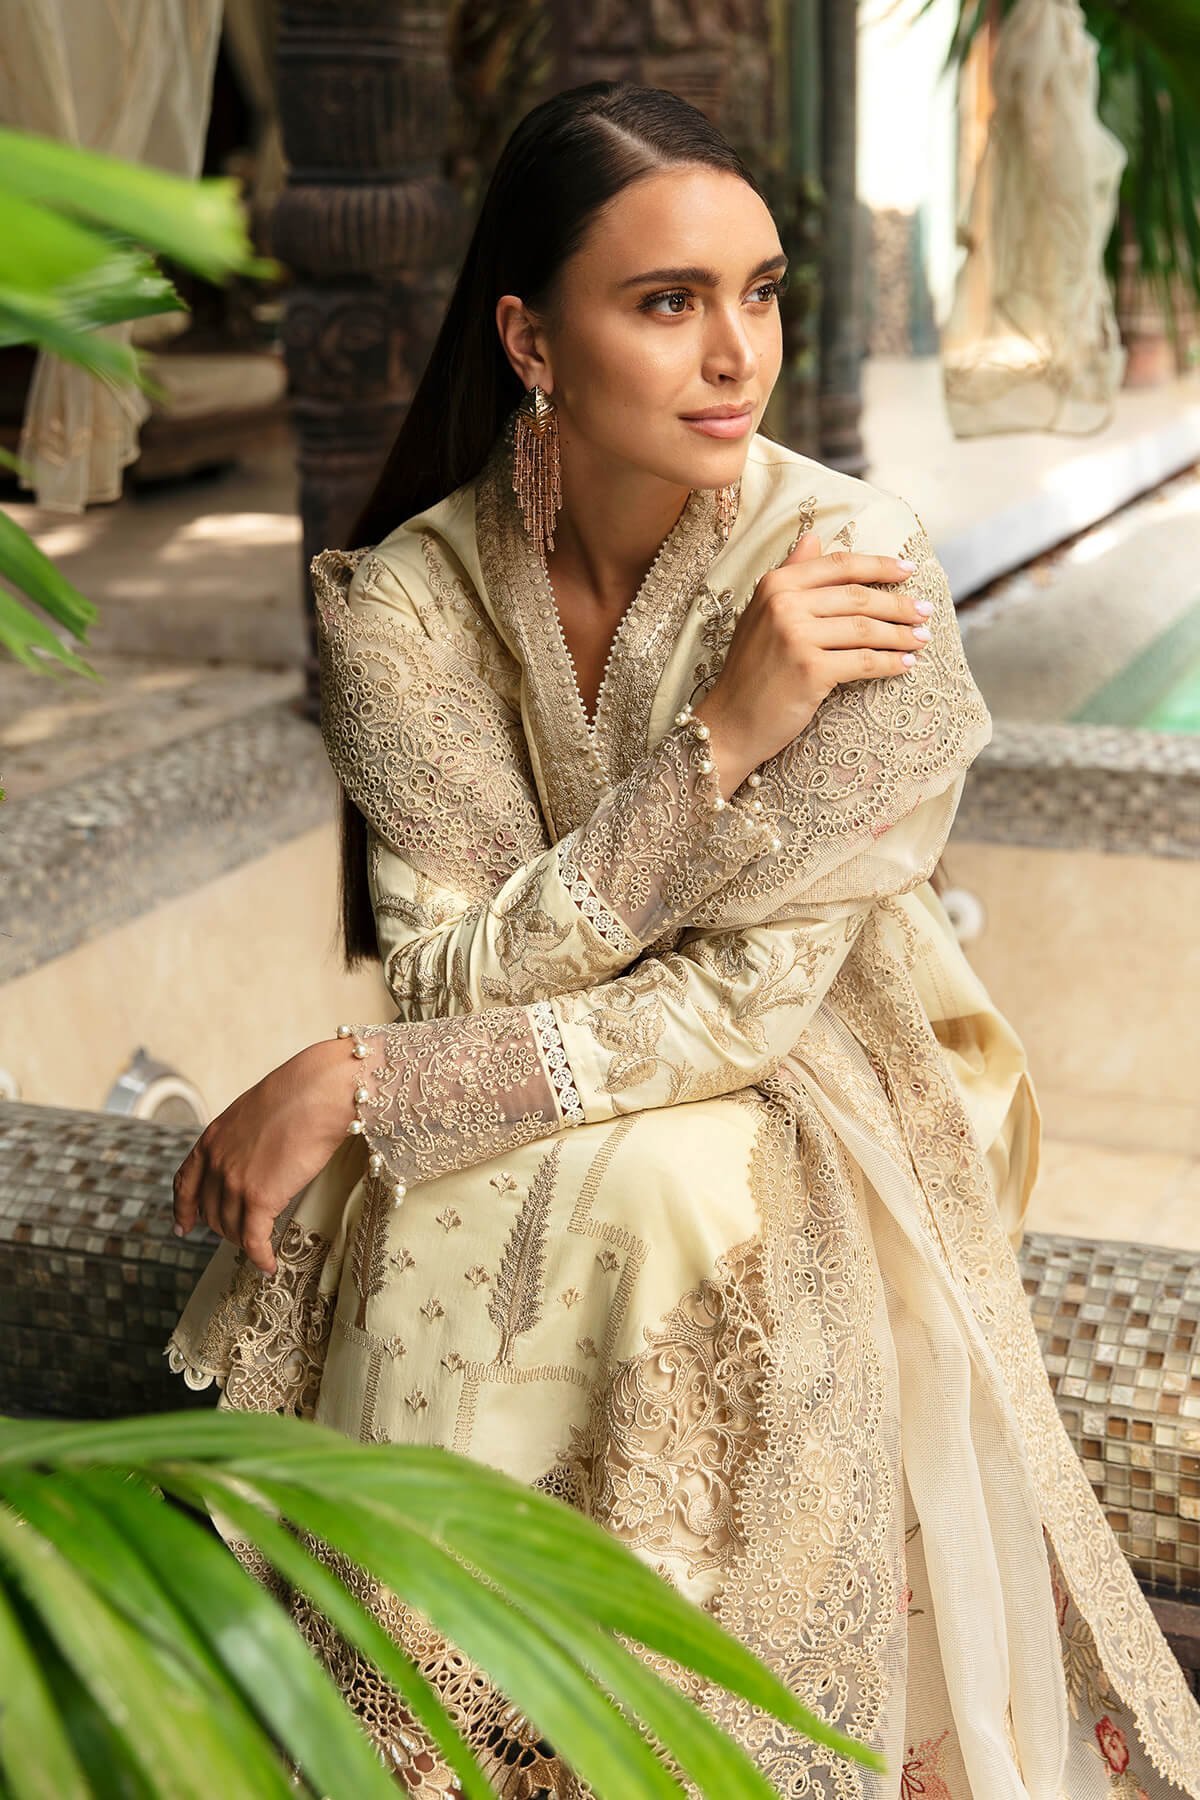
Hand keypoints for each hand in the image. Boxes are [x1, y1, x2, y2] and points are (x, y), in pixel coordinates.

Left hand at [171, 1037, 356, 1274]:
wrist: (318, 1093)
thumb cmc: (299, 1095)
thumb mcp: (254, 1114)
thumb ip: (243, 1140)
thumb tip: (253, 1159)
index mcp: (211, 1140)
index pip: (185, 1183)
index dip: (183, 1209)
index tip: (183, 1226)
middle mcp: (216, 1163)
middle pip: (211, 1212)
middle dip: (225, 1227)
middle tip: (244, 1233)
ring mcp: (235, 1182)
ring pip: (231, 1228)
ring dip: (245, 1241)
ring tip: (261, 1246)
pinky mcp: (260, 1198)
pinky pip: (254, 1240)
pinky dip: (260, 1257)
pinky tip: (269, 1265)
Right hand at [694, 533, 931, 792]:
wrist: (730, 721)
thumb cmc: (752, 669)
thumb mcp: (763, 614)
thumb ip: (792, 574)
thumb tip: (814, 538)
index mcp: (775, 584)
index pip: (839, 566)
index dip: (879, 565)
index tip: (908, 570)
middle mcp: (784, 605)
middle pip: (858, 597)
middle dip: (898, 604)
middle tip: (925, 612)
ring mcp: (796, 637)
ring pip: (865, 629)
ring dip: (901, 635)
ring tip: (922, 638)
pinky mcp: (810, 670)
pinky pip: (863, 661)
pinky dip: (890, 664)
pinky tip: (905, 665)